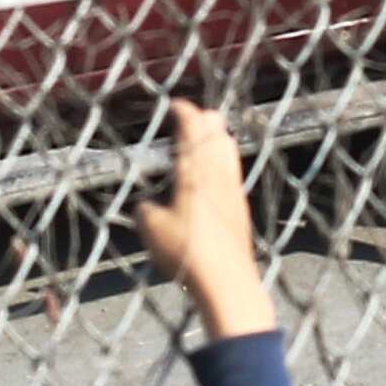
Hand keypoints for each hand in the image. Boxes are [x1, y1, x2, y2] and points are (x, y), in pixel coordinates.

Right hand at [135, 99, 273, 339]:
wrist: (227, 281)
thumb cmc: (186, 251)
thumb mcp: (150, 228)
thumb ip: (145, 209)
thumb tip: (145, 204)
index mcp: (195, 169)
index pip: (193, 126)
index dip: (184, 111)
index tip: (175, 105)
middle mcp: (218, 172)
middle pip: (218, 130)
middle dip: (204, 120)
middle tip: (189, 120)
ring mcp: (233, 189)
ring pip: (229, 149)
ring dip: (216, 140)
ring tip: (202, 142)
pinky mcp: (241, 207)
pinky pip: (232, 171)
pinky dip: (221, 163)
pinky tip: (213, 176)